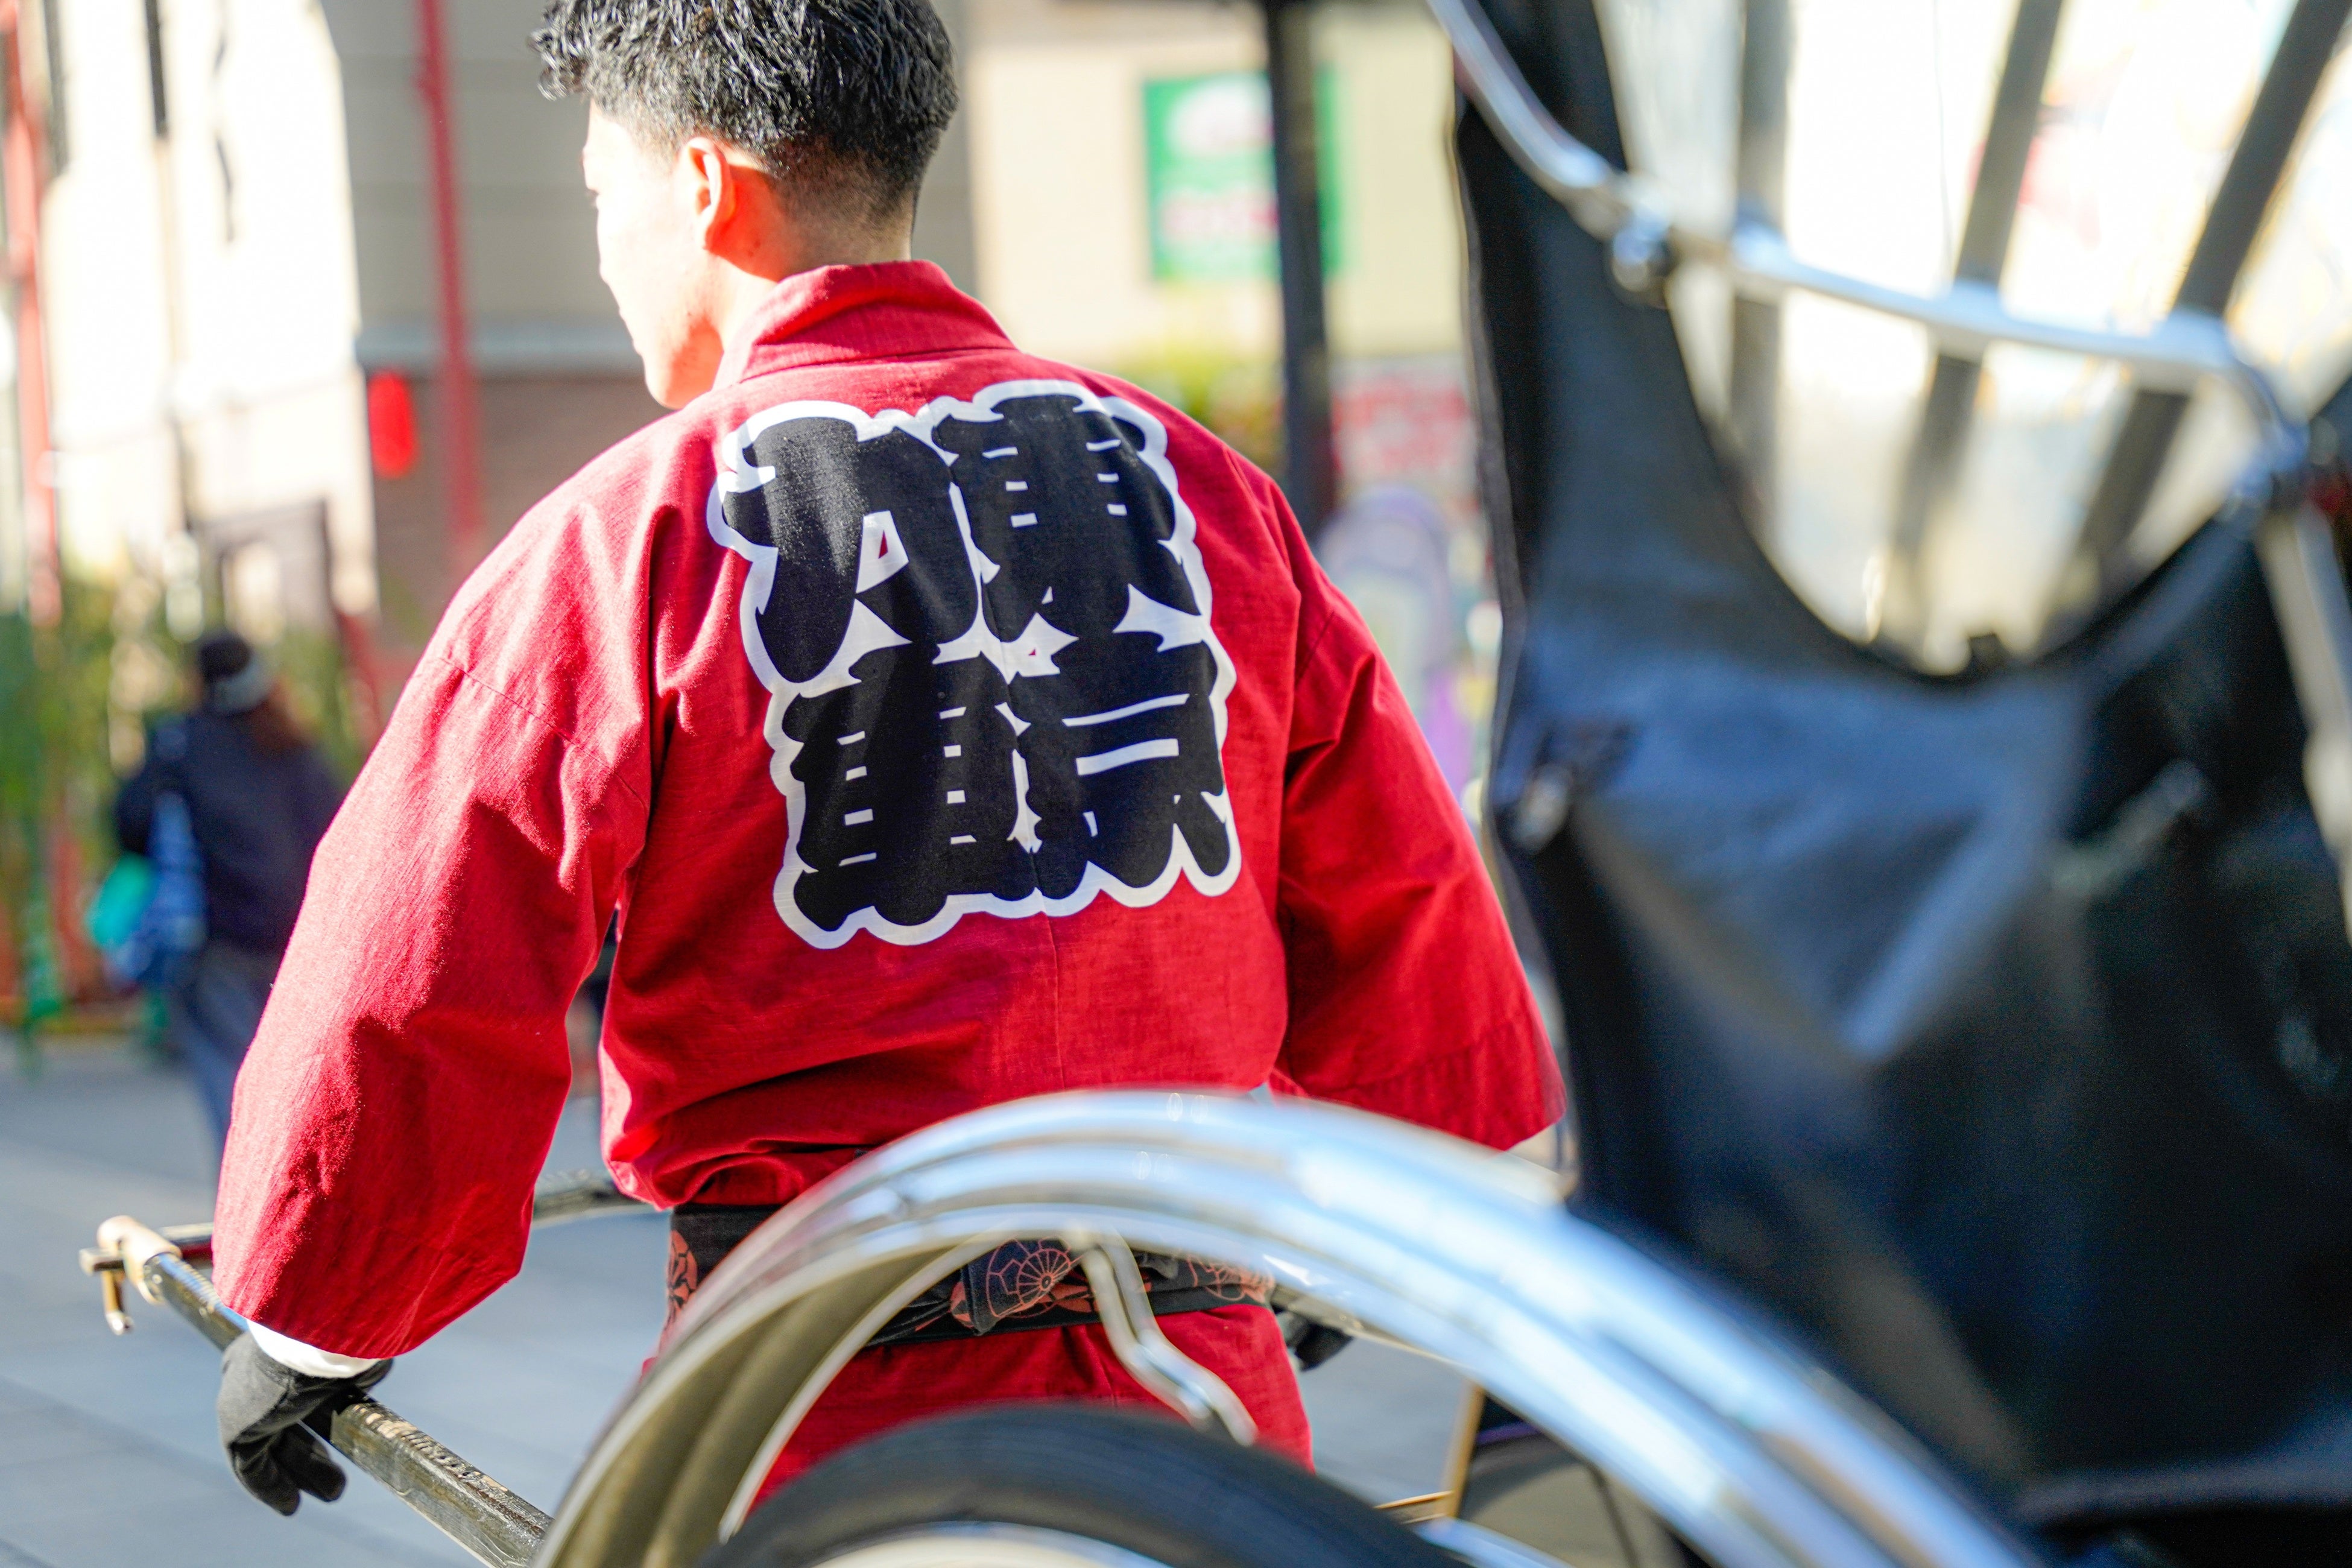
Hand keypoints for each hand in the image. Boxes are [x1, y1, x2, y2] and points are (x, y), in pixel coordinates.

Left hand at [216, 1333, 389, 1514]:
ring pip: (271, 1445)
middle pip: (282, 1423)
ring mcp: (240, 1400)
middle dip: (310, 1452)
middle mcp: (252, 1372)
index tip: (338, 1435)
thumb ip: (354, 1367)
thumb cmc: (342, 1336)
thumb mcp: (353, 1350)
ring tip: (332, 1493)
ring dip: (298, 1472)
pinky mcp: (234, 1428)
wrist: (311, 1336)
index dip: (315, 1420)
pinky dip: (271, 1486)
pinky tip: (291, 1505)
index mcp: (276, 1347)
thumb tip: (367, 1376)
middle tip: (337, 1475)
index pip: (289, 1393)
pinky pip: (251, 1466)